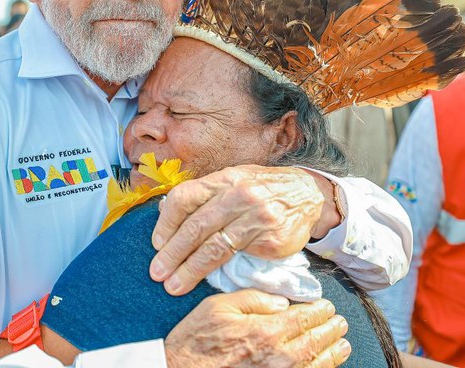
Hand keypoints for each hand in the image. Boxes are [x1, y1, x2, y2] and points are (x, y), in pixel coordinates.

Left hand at [151, 165, 339, 294]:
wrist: (308, 194)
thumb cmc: (262, 189)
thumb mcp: (233, 181)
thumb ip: (204, 196)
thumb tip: (166, 214)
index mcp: (223, 179)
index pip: (184, 198)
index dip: (166, 223)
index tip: (156, 244)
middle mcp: (238, 195)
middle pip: (196, 226)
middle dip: (172, 253)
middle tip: (157, 272)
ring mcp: (256, 218)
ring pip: (214, 247)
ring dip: (190, 269)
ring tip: (174, 285)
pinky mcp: (271, 240)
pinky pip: (239, 259)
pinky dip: (218, 272)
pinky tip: (206, 281)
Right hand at [165, 290, 349, 367]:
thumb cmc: (196, 339)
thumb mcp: (219, 306)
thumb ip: (253, 299)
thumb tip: (281, 301)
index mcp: (266, 331)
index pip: (304, 317)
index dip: (320, 310)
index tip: (327, 306)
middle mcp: (278, 357)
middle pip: (315, 342)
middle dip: (331, 330)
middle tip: (340, 322)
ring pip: (316, 365)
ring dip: (333, 353)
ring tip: (342, 344)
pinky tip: (324, 366)